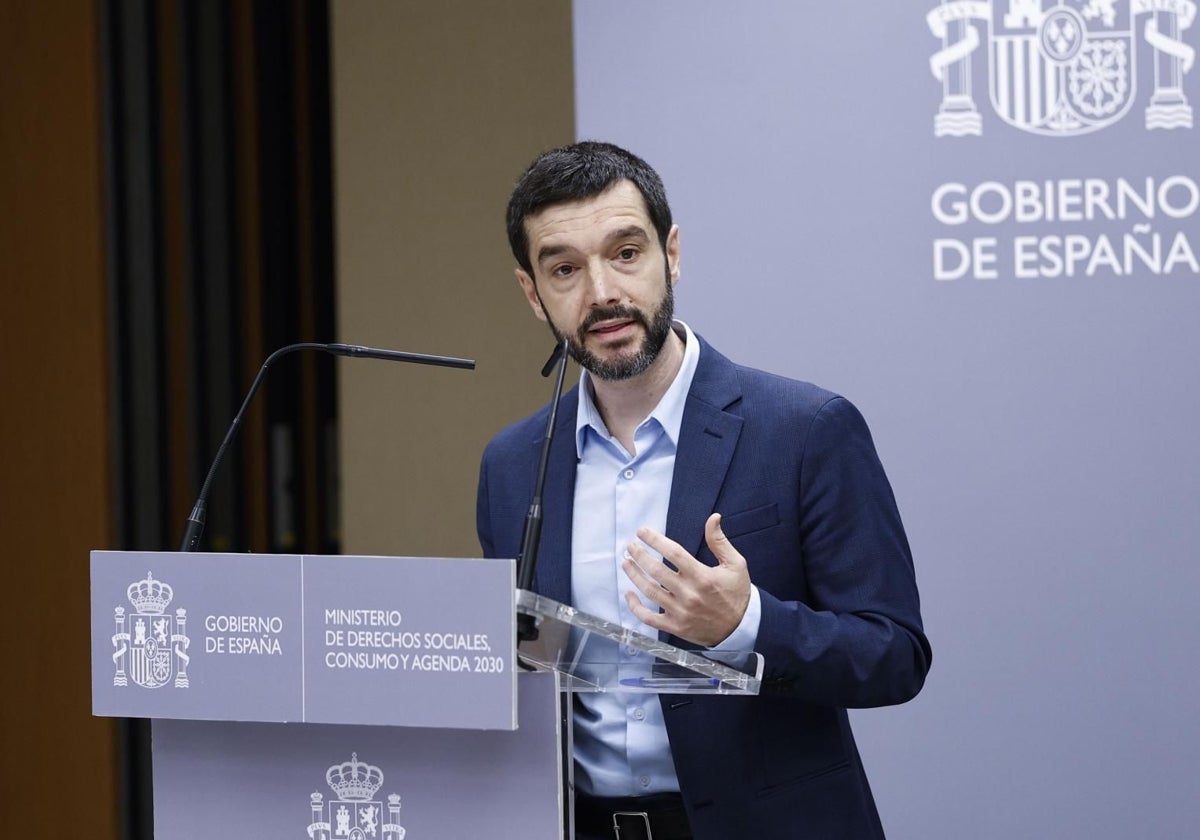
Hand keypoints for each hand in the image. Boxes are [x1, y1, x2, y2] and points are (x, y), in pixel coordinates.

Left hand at [622, 513, 751, 646]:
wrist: (740, 628)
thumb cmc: (737, 593)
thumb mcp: (735, 564)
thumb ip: (720, 541)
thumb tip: (713, 517)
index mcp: (703, 576)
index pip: (673, 553)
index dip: (655, 540)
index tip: (642, 532)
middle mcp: (689, 594)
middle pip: (656, 570)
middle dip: (639, 555)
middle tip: (631, 546)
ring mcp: (680, 612)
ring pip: (649, 591)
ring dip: (634, 575)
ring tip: (627, 563)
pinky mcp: (675, 627)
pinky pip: (648, 618)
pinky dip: (635, 607)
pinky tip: (629, 594)